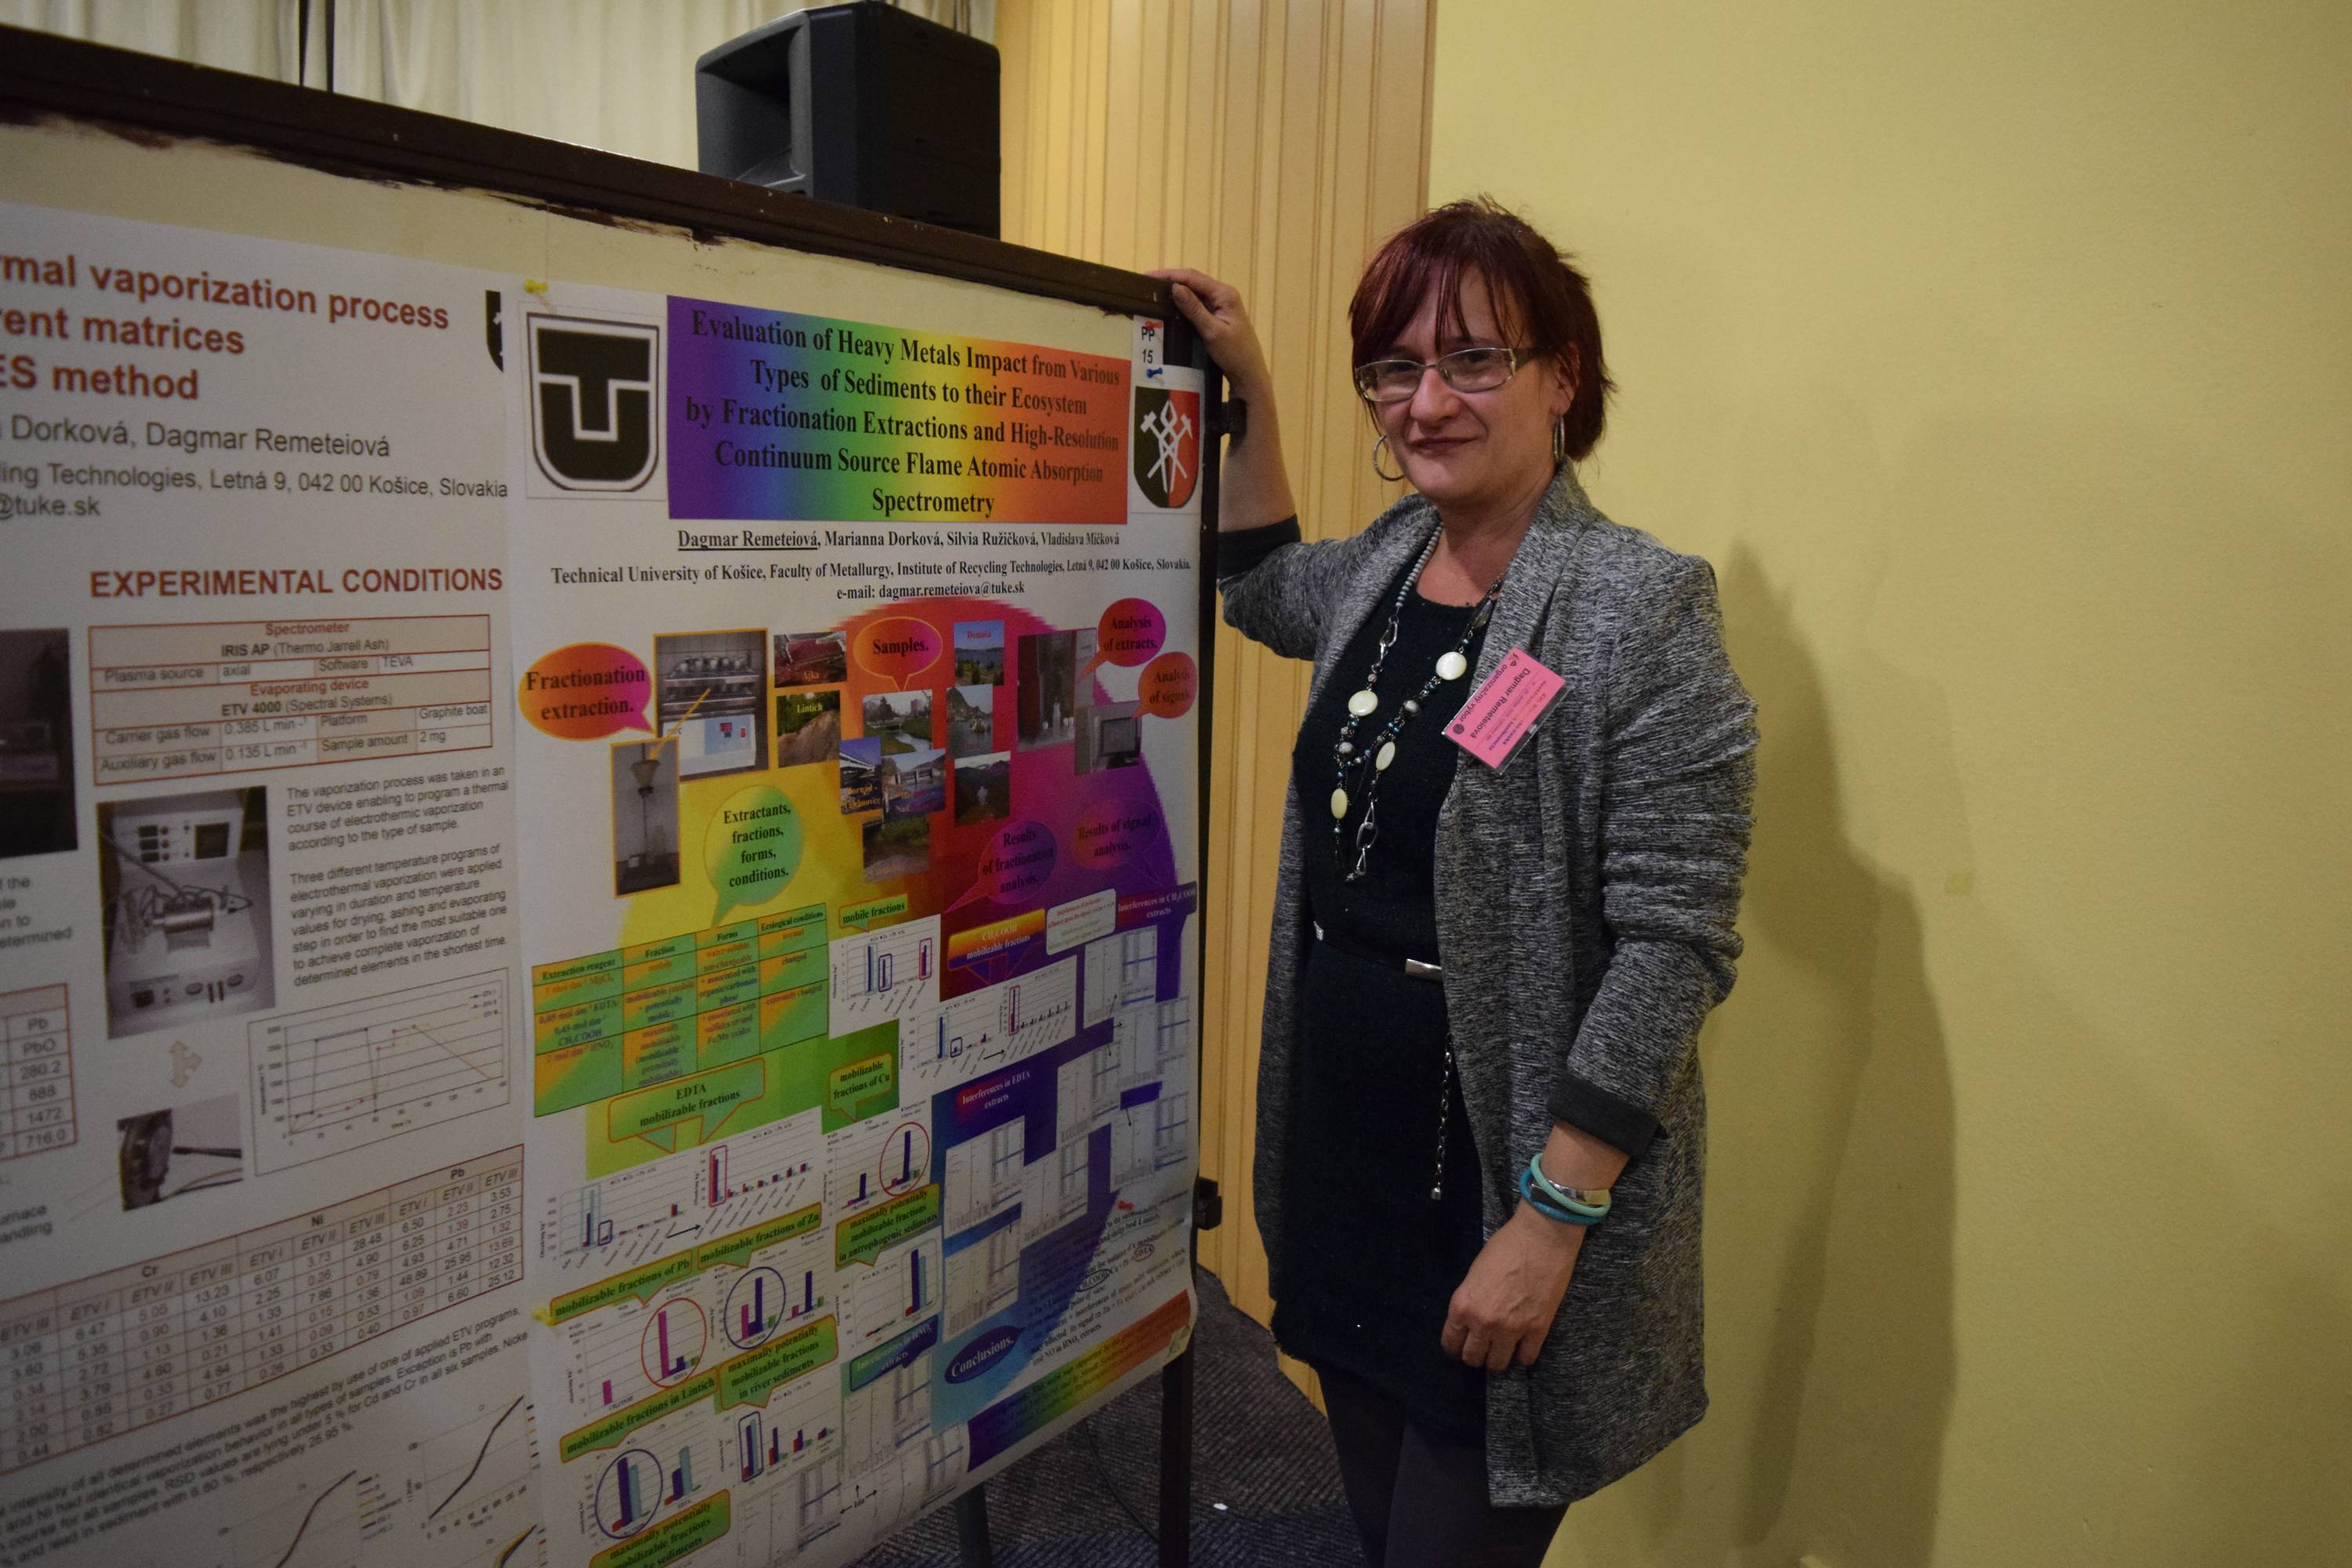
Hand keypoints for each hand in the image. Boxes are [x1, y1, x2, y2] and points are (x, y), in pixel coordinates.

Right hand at [1146, 267, 1274, 401]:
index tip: (1148, 276)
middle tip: (1147, 283)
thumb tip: (1175, 287)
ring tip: (1154, 291)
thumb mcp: (1212, 332)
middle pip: (1194, 280)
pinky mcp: (1218, 315)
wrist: (1249, 374)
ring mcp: (1221, 304)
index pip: (1193, 277)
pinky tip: (1171, 304)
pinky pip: (1198, 303)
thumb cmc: (1234, 355)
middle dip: (1171, 279)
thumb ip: (1194, 309)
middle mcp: (1224, 294)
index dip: (1170, 275)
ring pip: (1195, 291)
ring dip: (1176, 289)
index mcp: (1225, 294)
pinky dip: (1184, 301)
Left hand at [1442, 1204, 1584, 1370]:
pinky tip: (1522, 1346)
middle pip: (1473, 1358)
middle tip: (1482, 1346)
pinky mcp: (1537, 1330)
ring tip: (1501, 1349)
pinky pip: (1526, 1358)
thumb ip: (1469, 1300)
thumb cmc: (1505, 1247)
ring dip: (1497, 1359)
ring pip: (1498, 1364)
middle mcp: (1483, 1323)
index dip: (1454, 1347)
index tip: (1460, 1346)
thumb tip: (1470, 1318)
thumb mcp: (1474, 1273)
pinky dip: (1522, 1355)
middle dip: (1475, 1354)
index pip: (1451, 1344)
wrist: (1541, 1238)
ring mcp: (1511, 1330)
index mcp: (1463, 1306)